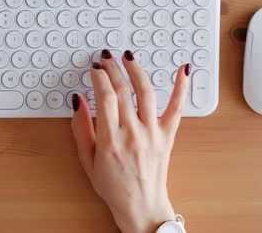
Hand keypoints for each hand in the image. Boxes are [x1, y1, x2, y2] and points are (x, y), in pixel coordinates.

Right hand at [70, 49, 190, 232]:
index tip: (94, 69)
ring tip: (129, 57)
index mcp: (110, 140)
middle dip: (112, 68)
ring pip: (146, 92)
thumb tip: (78, 101)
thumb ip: (80, 128)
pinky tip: (183, 70)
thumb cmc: (113, 186)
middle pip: (123, 90)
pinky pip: (177, 108)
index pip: (104, 96)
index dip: (98, 77)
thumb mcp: (87, 159)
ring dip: (137, 70)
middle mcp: (133, 133)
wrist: (141, 206)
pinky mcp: (168, 135)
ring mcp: (153, 133)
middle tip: (106, 58)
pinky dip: (181, 87)